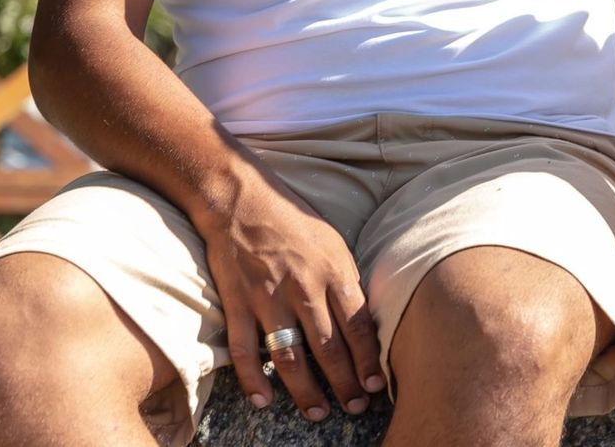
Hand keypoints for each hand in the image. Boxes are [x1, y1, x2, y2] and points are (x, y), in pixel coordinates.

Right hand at [196, 175, 385, 420]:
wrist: (243, 200)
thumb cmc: (294, 222)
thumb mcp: (334, 244)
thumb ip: (346, 282)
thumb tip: (361, 318)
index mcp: (334, 272)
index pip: (358, 326)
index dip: (368, 361)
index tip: (376, 386)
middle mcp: (304, 289)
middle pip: (329, 348)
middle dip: (344, 383)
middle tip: (354, 408)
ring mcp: (269, 298)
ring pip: (291, 356)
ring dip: (305, 390)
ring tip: (317, 413)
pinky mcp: (238, 303)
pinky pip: (245, 350)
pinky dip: (253, 379)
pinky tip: (264, 401)